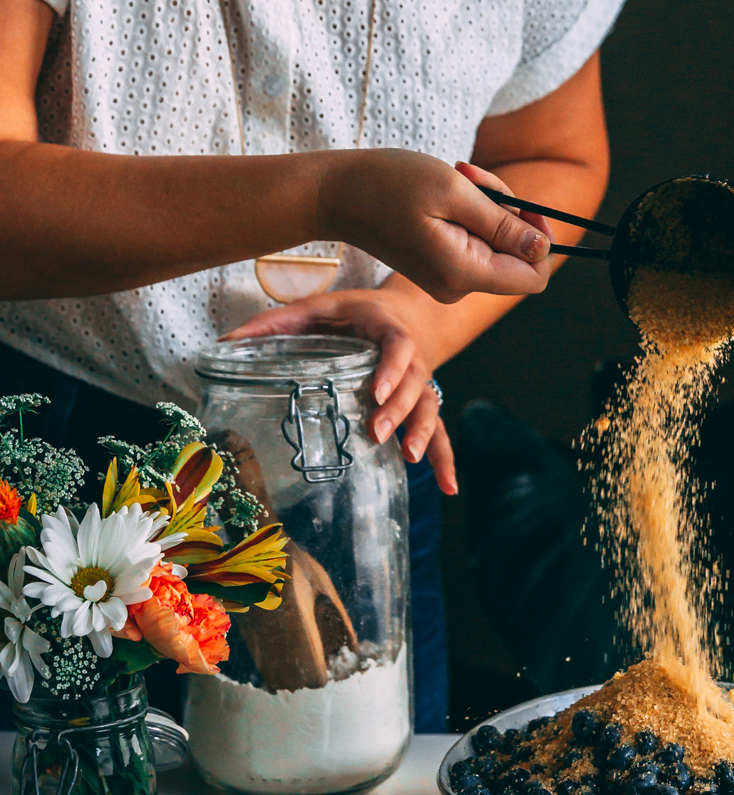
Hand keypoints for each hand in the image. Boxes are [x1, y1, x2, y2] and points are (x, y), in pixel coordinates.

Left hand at [223, 289, 457, 493]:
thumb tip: (224, 342)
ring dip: (424, 433)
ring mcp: (420, 382)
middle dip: (400, 410)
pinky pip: (440, 430)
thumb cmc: (350, 313)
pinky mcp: (422, 404)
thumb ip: (275, 323)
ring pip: (430, 406)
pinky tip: (447, 486)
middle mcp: (411, 356)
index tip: (376, 391)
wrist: (397, 312)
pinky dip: (445, 458)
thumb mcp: (315, 308)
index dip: (392, 368)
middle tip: (378, 434)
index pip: (398, 345)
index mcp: (385, 327)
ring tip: (409, 457)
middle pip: (416, 383)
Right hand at [319, 151, 552, 302]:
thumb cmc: (389, 184)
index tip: (522, 204)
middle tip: (472, 175)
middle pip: (517, 256)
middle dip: (507, 210)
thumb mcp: (455, 193)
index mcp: (463, 273)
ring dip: (487, 204)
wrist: (335, 194)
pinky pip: (475, 242)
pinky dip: (470, 212)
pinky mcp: (439, 266)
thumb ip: (503, 224)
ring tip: (457, 175)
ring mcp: (447, 280)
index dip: (541, 240)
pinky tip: (447, 189)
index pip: (534, 277)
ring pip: (497, 244)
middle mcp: (457, 287)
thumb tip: (544, 248)